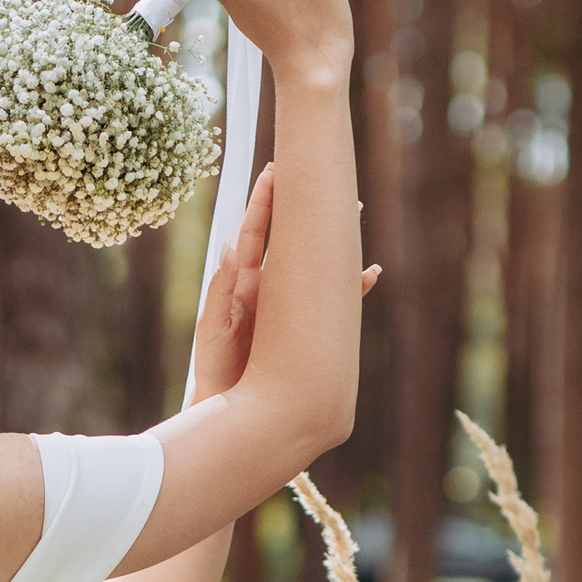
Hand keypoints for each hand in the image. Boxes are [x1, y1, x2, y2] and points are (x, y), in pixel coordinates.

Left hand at [191, 163, 377, 399]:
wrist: (228, 410)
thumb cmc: (215, 370)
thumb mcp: (212, 329)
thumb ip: (222, 291)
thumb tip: (231, 248)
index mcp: (243, 284)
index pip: (255, 233)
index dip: (264, 203)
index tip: (274, 172)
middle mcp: (268, 289)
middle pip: (291, 241)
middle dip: (305, 211)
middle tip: (323, 182)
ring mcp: (289, 308)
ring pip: (315, 266)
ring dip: (332, 243)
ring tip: (351, 218)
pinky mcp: (305, 329)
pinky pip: (333, 304)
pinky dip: (351, 290)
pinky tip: (369, 274)